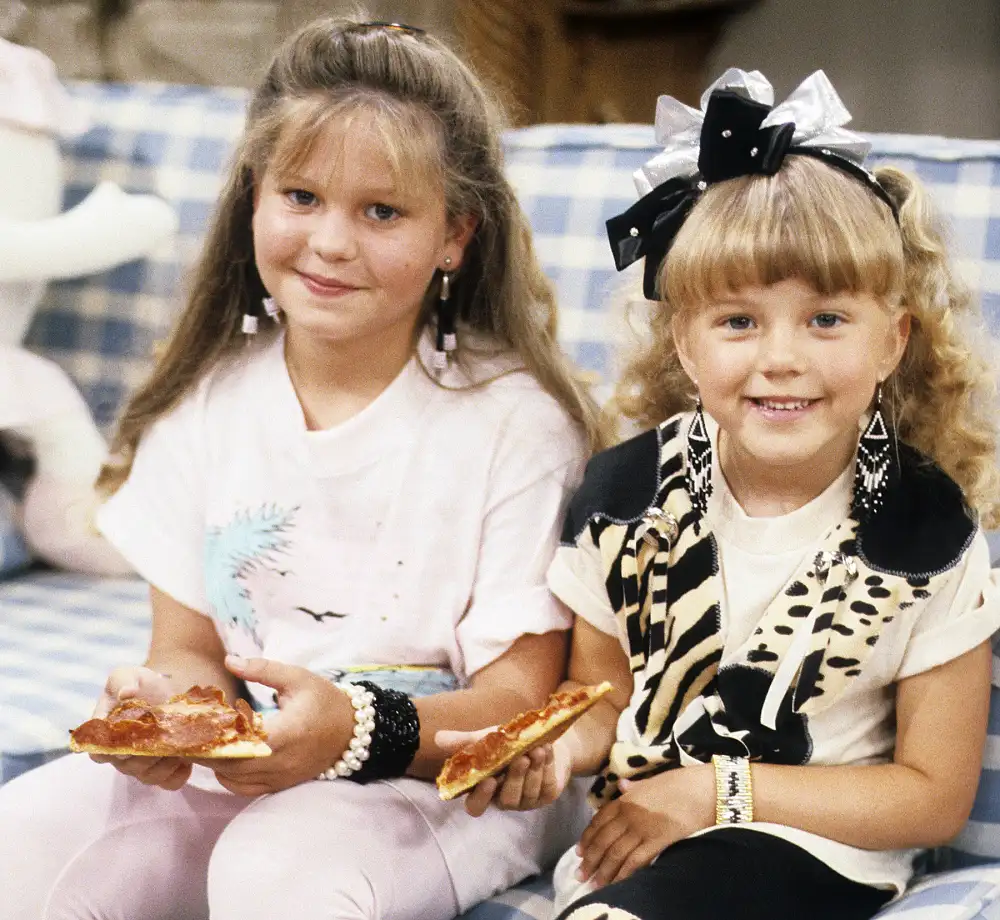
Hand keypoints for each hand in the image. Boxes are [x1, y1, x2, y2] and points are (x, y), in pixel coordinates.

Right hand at [89, 666, 190, 789]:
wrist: (167, 690)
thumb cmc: (140, 684)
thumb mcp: (127, 675)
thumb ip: (122, 681)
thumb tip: (125, 694)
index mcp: (105, 736)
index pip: (99, 752)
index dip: (112, 750)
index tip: (129, 739)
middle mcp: (120, 756)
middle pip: (128, 766)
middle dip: (147, 753)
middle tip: (164, 736)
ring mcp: (142, 766)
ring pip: (149, 776)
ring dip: (165, 763)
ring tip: (178, 745)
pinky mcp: (164, 770)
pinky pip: (169, 782)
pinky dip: (179, 774)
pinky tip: (187, 758)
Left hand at [192, 655, 352, 795]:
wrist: (352, 730)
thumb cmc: (324, 700)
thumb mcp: (297, 678)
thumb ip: (262, 669)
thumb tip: (229, 660)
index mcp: (286, 733)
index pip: (239, 743)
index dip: (212, 738)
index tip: (191, 726)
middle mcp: (282, 761)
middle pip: (230, 765)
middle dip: (205, 751)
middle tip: (183, 736)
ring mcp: (281, 777)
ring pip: (234, 780)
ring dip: (213, 764)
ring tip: (197, 745)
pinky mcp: (280, 784)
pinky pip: (245, 789)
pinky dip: (227, 777)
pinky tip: (221, 759)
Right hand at [435, 729, 574, 816]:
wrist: (540, 738)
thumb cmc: (507, 744)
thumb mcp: (485, 740)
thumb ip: (463, 742)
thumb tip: (437, 738)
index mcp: (485, 790)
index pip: (476, 806)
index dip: (481, 797)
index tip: (488, 780)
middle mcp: (504, 799)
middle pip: (507, 799)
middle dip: (515, 778)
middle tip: (521, 758)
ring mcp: (526, 800)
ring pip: (528, 792)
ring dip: (534, 770)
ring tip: (537, 749)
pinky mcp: (545, 795)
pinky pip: (546, 786)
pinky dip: (547, 767)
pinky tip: (546, 751)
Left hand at [577, 764, 714, 886]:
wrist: (702, 789)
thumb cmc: (679, 783)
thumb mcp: (651, 781)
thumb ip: (634, 787)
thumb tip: (622, 786)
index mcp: (625, 800)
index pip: (598, 821)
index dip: (587, 839)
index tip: (579, 852)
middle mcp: (628, 815)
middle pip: (603, 840)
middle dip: (590, 860)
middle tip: (581, 875)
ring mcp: (641, 828)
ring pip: (615, 853)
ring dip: (603, 871)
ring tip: (594, 884)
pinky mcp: (657, 841)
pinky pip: (635, 861)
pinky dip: (623, 874)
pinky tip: (617, 884)